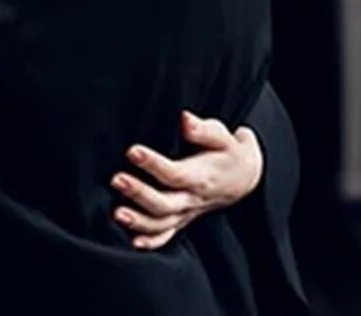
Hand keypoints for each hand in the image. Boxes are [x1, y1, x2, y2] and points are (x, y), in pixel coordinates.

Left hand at [111, 111, 263, 249]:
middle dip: (139, 193)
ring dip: (139, 221)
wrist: (244, 177)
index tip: (132, 150)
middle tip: (116, 179)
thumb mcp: (223, 137)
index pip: (175, 174)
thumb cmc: (228, 152)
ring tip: (117, 213)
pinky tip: (133, 243)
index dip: (153, 164)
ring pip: (163, 223)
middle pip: (165, 203)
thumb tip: (184, 119)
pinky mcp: (183, 219)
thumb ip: (203, 130)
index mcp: (202, 177)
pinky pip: (168, 236)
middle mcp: (194, 199)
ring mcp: (188, 212)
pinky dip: (152, 242)